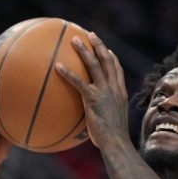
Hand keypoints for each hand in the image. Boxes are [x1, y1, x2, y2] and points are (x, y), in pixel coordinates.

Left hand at [55, 32, 128, 148]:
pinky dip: (68, 73)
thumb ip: (104, 116)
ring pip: (95, 65)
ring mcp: (105, 92)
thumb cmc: (113, 141)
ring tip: (74, 40)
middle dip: (98, 46)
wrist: (116, 143)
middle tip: (89, 35)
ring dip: (84, 51)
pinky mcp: (94, 99)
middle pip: (107, 61)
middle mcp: (114, 89)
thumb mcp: (112, 125)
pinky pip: (79, 82)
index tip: (107, 50)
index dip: (112, 59)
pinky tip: (57, 66)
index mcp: (120, 94)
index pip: (118, 71)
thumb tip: (93, 122)